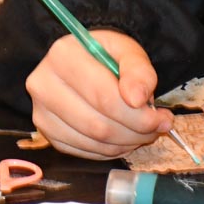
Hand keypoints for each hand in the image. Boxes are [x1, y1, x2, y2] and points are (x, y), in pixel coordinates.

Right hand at [25, 30, 172, 159]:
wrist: (82, 60)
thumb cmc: (105, 54)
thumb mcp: (127, 51)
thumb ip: (138, 71)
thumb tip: (138, 100)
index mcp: (63, 55)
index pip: (104, 97)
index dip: (139, 116)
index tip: (162, 119)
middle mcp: (43, 84)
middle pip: (98, 125)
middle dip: (136, 132)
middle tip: (157, 128)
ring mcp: (41, 111)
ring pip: (92, 141)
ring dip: (125, 143)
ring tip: (141, 131)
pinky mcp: (45, 131)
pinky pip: (82, 152)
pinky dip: (109, 150)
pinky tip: (121, 137)